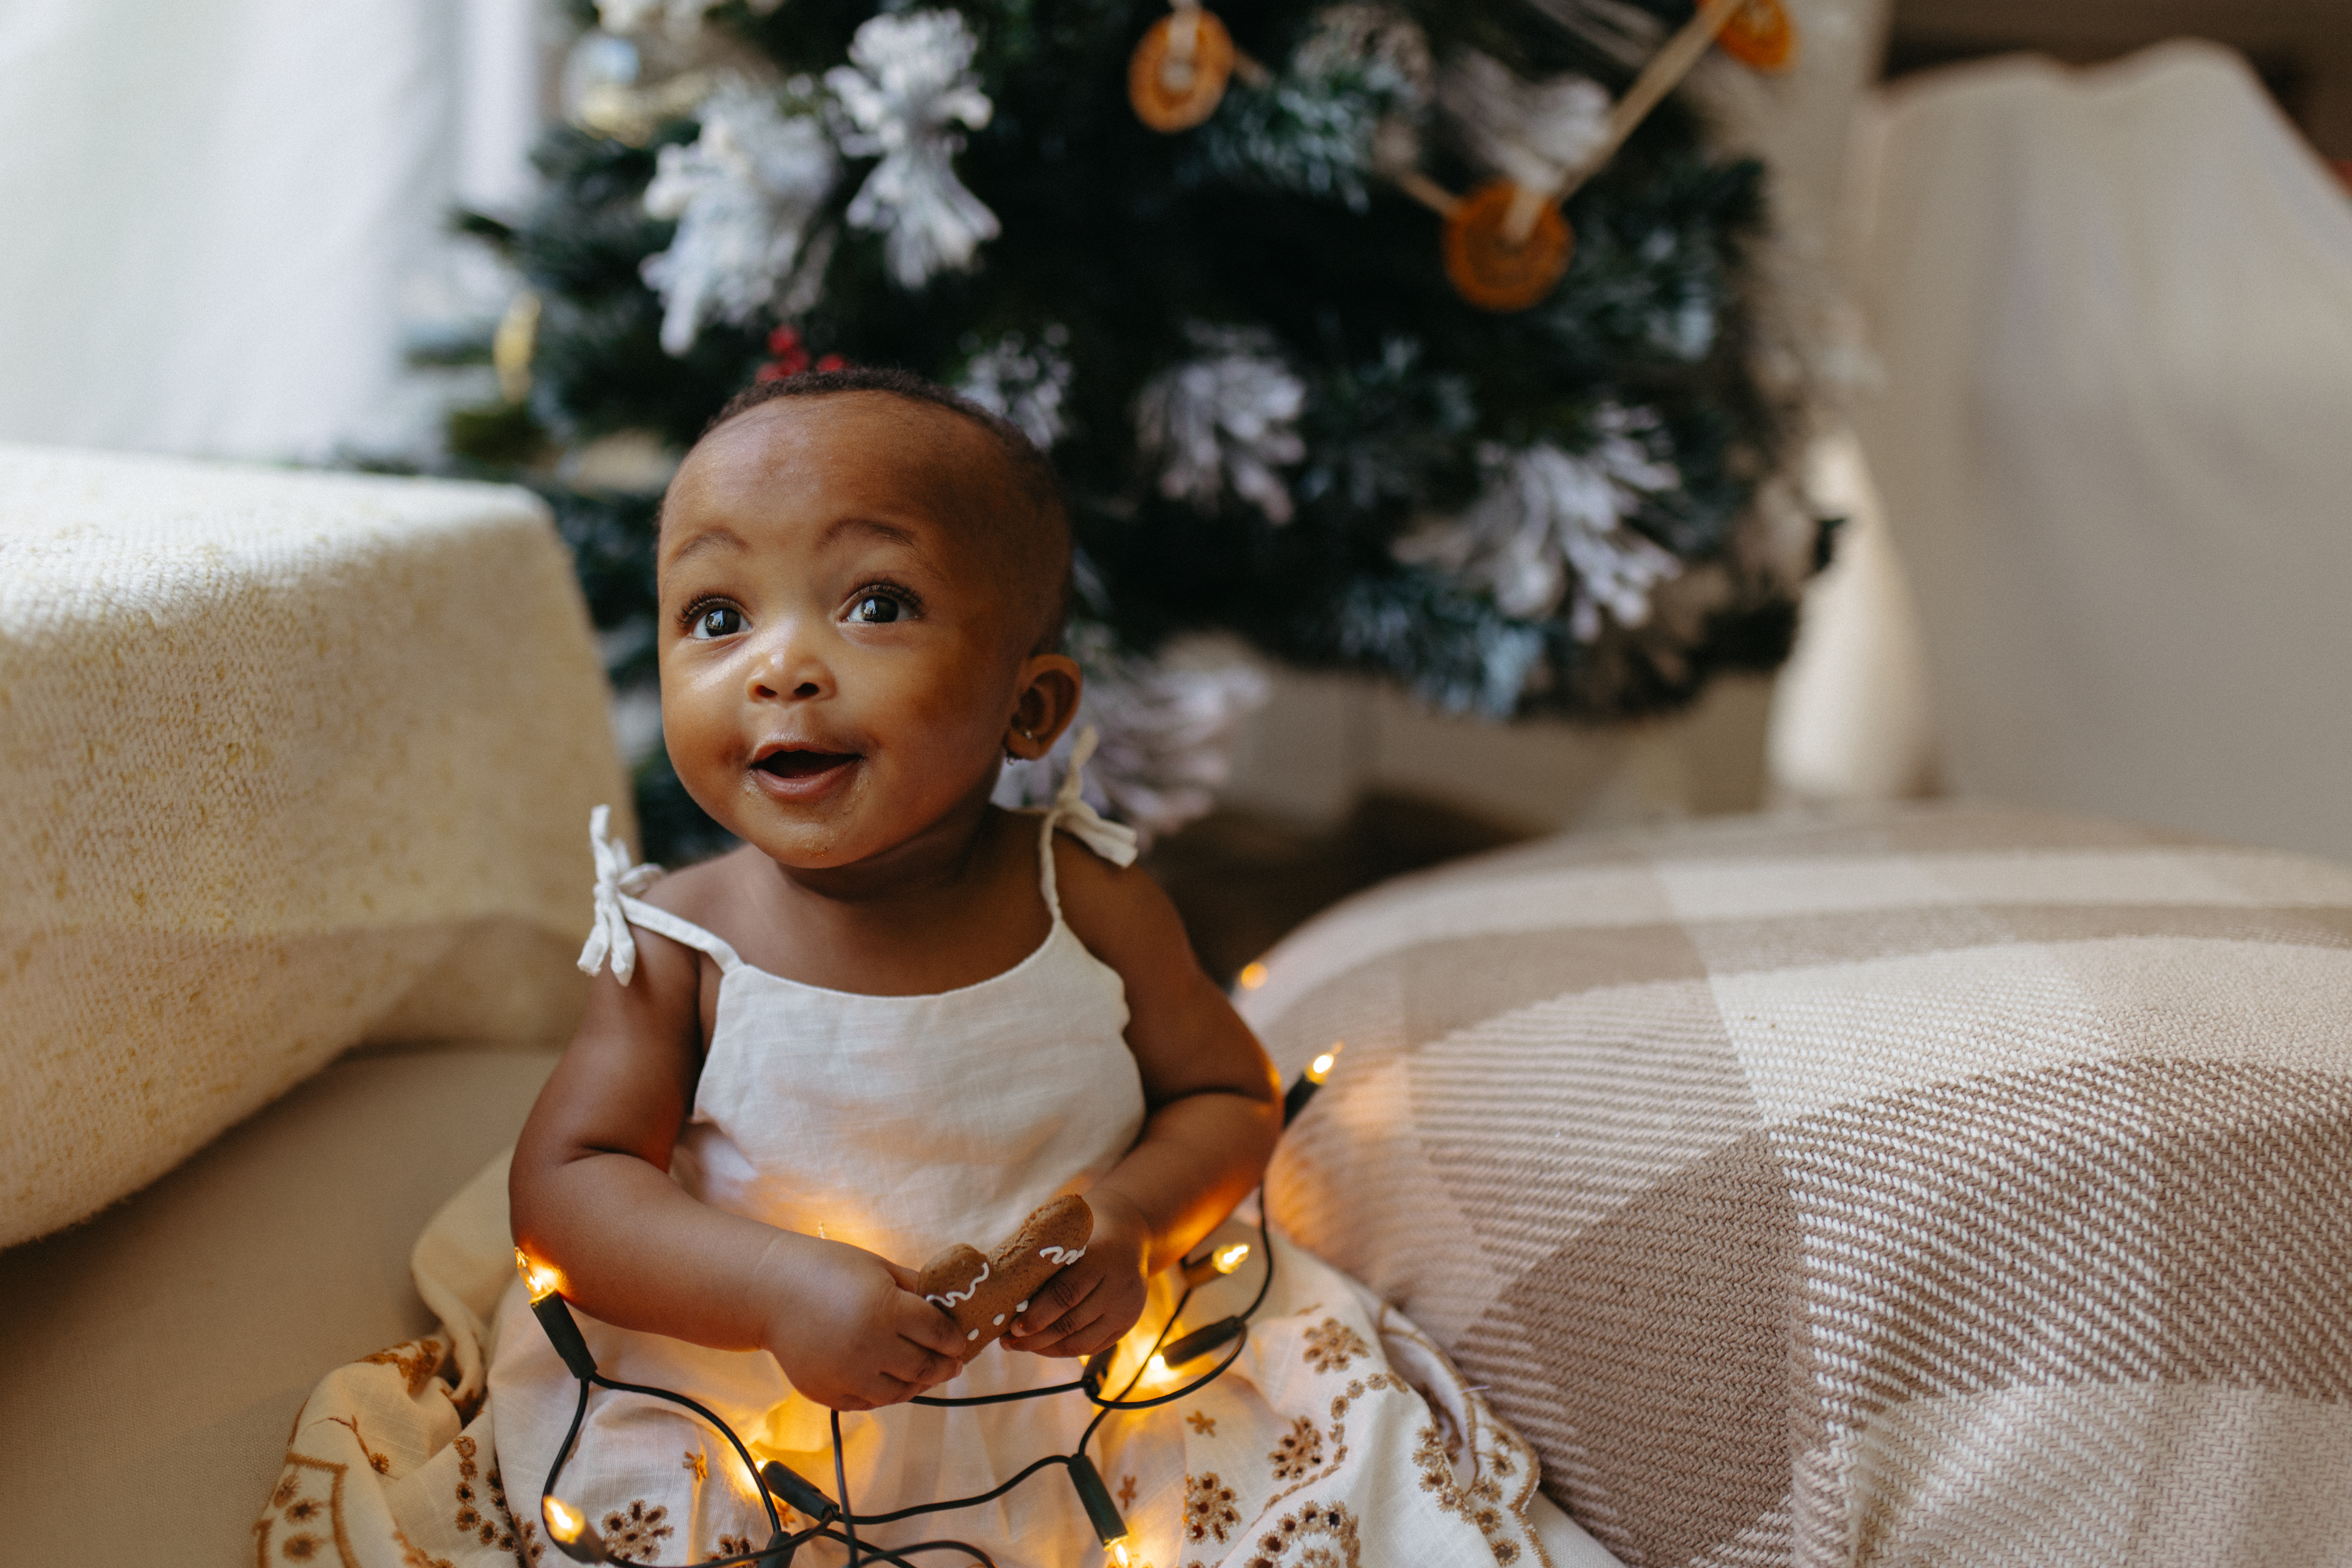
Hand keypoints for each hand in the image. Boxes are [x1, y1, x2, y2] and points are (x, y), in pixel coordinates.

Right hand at [756, 1233, 967, 1409]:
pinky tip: (891, 1381)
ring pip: (900, 1393)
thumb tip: (947, 1306)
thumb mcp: (878, 1268)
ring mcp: (847, 1376)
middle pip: (924, 1368)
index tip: (961, 1342)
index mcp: (885, 1311)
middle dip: (946, 1367)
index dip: (955, 1340)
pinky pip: (869, 1403)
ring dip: (918, 1385)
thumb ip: (915, 1288)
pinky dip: (885, 1395)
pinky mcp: (828, 1394)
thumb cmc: (828, 1270)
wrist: (771, 1292)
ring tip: (925, 1375)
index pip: (937, 1334)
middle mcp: (869, 1348)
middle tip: (954, 1365)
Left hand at [1000, 1190, 1148, 1358]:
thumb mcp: (1068, 1238)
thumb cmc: (1085, 1234)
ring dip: (1045, 1349)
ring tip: (1018, 1346)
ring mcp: (1127, 1309)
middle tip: (1007, 1341)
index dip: (1037, 1315)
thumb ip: (1042, 1261)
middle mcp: (1120, 1287)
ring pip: (1081, 1342)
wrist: (1128, 1234)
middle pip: (1071, 1323)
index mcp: (1102, 1258)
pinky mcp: (1127, 1325)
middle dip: (1035, 1337)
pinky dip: (1063, 1350)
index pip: (1066, 1294)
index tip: (1011, 1326)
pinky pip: (1091, 1347)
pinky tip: (1042, 1347)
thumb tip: (999, 1288)